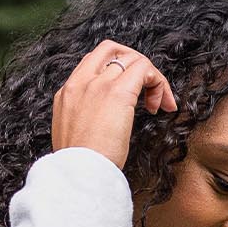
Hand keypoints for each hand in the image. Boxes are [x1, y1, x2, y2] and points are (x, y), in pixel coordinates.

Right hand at [51, 39, 177, 171]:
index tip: (129, 96)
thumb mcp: (73, 140)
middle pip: (112, 51)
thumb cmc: (79, 168)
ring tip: (158, 105)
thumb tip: (102, 126)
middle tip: (147, 91)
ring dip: (151, 78)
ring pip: (132, 59)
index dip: (116, 72)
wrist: (78, 175)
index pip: (93, 63)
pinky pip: (144, 69)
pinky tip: (161, 105)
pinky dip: (158, 82)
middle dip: (134, 64)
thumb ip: (84, 124)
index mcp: (67, 94)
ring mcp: (98, 84)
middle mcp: (81, 83)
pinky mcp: (118, 92)